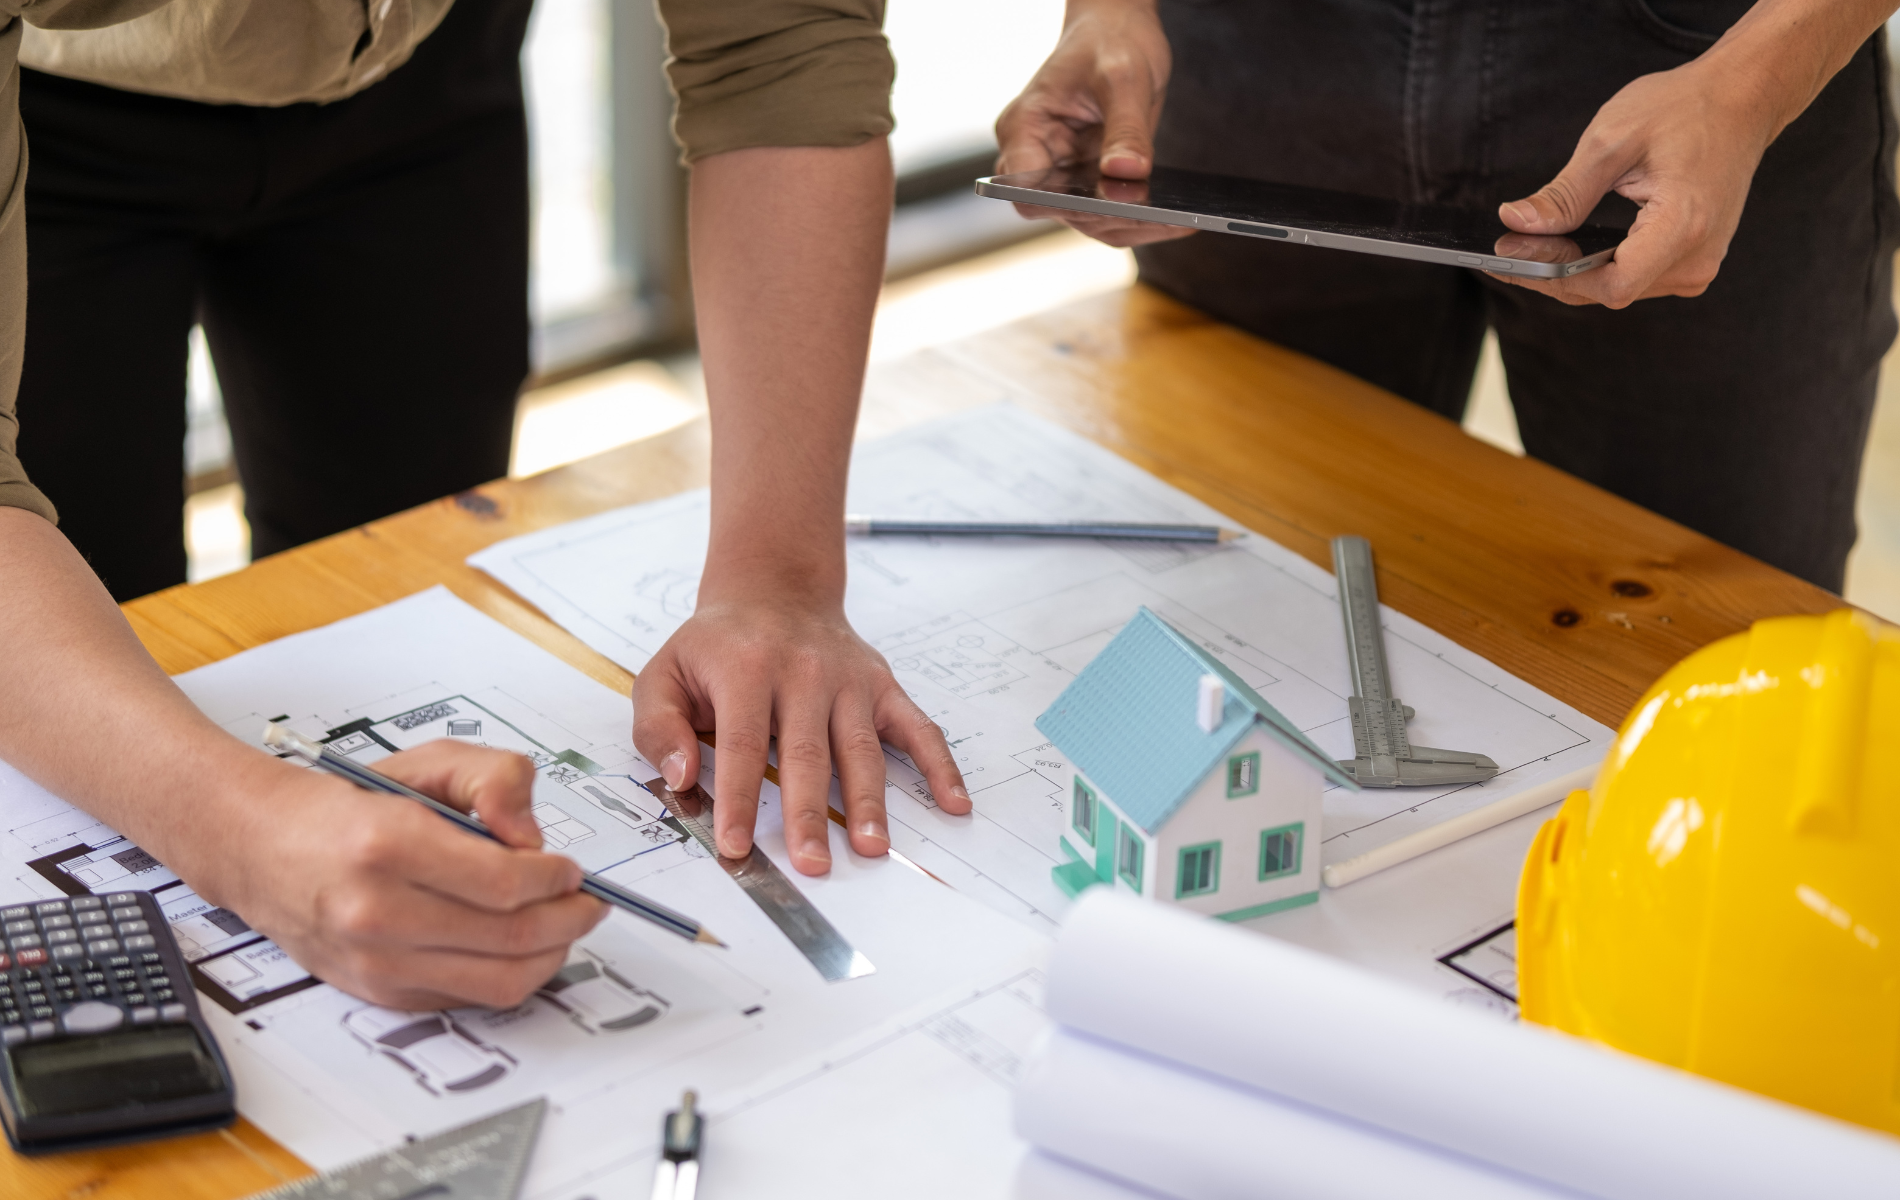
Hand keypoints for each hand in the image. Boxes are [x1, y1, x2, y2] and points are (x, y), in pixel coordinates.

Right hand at [214, 740, 604, 1009]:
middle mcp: (376, 912)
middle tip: (586, 903)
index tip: (570, 870)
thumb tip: (532, 837)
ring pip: (497, 982)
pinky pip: (467, 999)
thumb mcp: (425, 763)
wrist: (259, 847)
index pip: (503, 882)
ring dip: (550, 956)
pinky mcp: (377, 992)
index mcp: (388, 846)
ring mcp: (374, 962)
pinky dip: (508, 976)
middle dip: (568, 920)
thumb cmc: (346, 806)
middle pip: (510, 937)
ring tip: (563, 927)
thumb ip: (493, 778)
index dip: (555, 879)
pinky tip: (517, 947)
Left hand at [631, 589, 969, 875]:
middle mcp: (804, 672)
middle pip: (808, 752)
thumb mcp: (664, 673)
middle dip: (809, 812)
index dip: (739, 798)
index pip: (742, 744)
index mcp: (746, 669)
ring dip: (870, 801)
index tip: (735, 846)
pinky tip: (954, 803)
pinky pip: (917, 728)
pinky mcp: (881, 686)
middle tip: (812, 864)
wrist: (774, 591)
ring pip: (861, 748)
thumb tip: (682, 776)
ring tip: (872, 847)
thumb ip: (659, 726)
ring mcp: (849, 680)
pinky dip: (940, 766)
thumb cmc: (715, 647)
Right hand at [994, 0, 1192, 246]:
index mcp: (1024, 129)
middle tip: (1163, 217)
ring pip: (1089, 219)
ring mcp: (1064, 172)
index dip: (1060, 203)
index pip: (1025, 187)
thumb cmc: (1108, 40)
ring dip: (1132, 224)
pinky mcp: (1091, 179)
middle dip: (1109, 217)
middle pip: (1060, 210)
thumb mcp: (1122, 77)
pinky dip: (1141, 217)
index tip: (1105, 204)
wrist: (1117, 30)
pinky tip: (1180, 216)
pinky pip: (1111, 211)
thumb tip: (1126, 172)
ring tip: (1182, 220)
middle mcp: (1037, 158)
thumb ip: (1124, 127)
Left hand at [1492, 56, 1778, 307]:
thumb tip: (1515, 223)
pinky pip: (1634, 277)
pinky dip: (1598, 265)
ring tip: (1530, 246)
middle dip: (1554, 274)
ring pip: (1619, 288)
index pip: (1612, 284)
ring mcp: (1699, 264)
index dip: (1556, 278)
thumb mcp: (1612, 141)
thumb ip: (1564, 193)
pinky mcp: (1693, 261)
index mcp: (1683, 225)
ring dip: (1574, 272)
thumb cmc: (1683, 108)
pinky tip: (1567, 247)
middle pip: (1610, 290)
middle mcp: (1697, 257)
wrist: (1742, 99)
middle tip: (1505, 248)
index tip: (1513, 257)